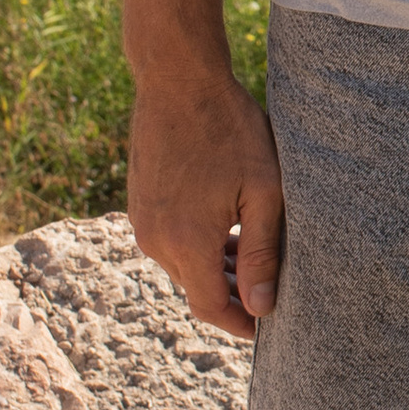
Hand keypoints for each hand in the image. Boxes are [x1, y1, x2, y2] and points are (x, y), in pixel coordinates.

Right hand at [128, 67, 283, 339]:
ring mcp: (141, 222)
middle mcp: (156, 240)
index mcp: (187, 242)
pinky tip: (226, 223)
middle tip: (270, 283)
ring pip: (183, 265)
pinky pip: (169, 241)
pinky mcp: (138, 205)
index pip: (211, 308)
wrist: (178, 81)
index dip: (240, 324)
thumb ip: (261, 254)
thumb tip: (261, 308)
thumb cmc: (230, 131)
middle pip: (197, 288)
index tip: (266, 328)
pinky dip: (197, 244)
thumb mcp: (263, 192)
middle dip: (232, 293)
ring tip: (251, 250)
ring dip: (214, 266)